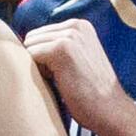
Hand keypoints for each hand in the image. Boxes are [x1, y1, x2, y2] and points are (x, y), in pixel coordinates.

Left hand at [20, 18, 125, 133]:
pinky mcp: (61, 48)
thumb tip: (25, 44)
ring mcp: (69, 36)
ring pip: (30, 47)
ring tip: (63, 79)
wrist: (110, 109)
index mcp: (80, 25)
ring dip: (39, 66)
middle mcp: (75, 25)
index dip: (44, 57)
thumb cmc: (92, 92)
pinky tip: (60, 82)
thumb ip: (59, 46)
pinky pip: (30, 56)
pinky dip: (39, 73)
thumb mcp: (79, 58)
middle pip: (32, 39)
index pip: (40, 34)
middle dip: (39, 60)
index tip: (66, 71)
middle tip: (63, 77)